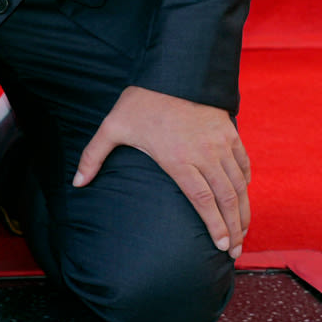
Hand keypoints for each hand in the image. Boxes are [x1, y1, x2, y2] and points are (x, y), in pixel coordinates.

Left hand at [76, 84, 249, 257]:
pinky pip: (243, 164)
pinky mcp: (230, 133)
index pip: (202, 200)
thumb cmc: (140, 101)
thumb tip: (76, 183)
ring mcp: (221, 144)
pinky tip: (243, 197)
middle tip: (235, 251)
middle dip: (235, 227)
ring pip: (239, 185)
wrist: (174, 70)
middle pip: (226, 198)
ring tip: (243, 232)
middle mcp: (204, 154)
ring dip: (243, 210)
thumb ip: (93, 157)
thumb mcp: (112, 128)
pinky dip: (245, 183)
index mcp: (178, 158)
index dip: (214, 225)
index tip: (221, 245)